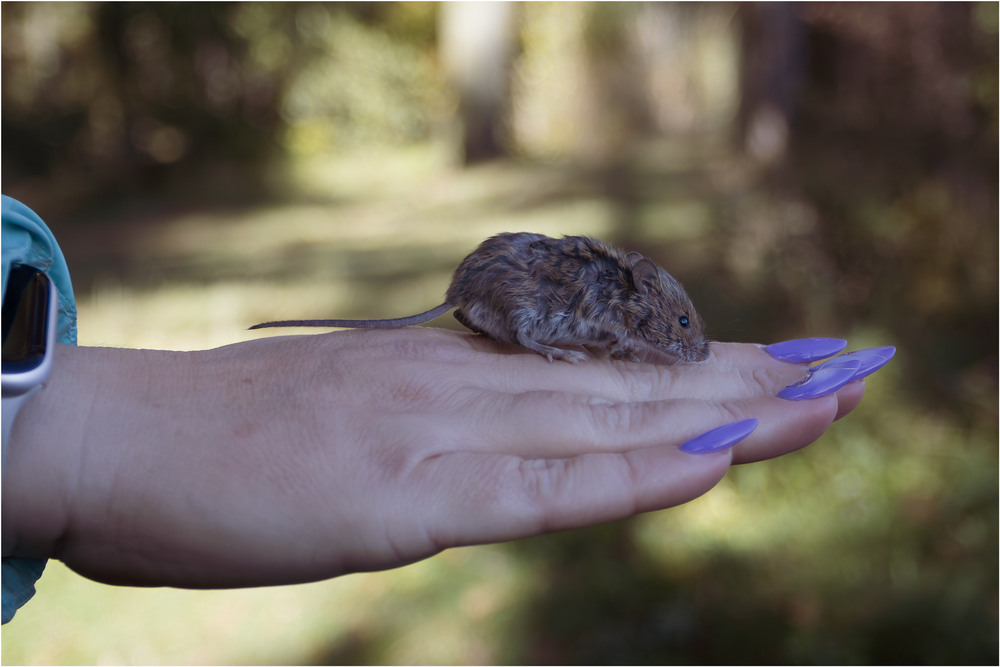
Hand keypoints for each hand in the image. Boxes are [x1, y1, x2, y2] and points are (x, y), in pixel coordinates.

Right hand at [2, 328, 864, 588]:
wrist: (119, 437)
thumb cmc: (224, 442)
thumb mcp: (351, 419)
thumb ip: (432, 423)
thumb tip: (496, 433)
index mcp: (447, 372)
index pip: (597, 367)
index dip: (698, 364)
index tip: (780, 359)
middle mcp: (456, 385)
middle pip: (627, 384)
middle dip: (746, 379)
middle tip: (846, 366)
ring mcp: (431, 431)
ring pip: (605, 422)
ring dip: (724, 413)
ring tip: (822, 400)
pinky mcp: (398, 493)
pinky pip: (538, 487)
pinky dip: (630, 473)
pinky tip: (710, 461)